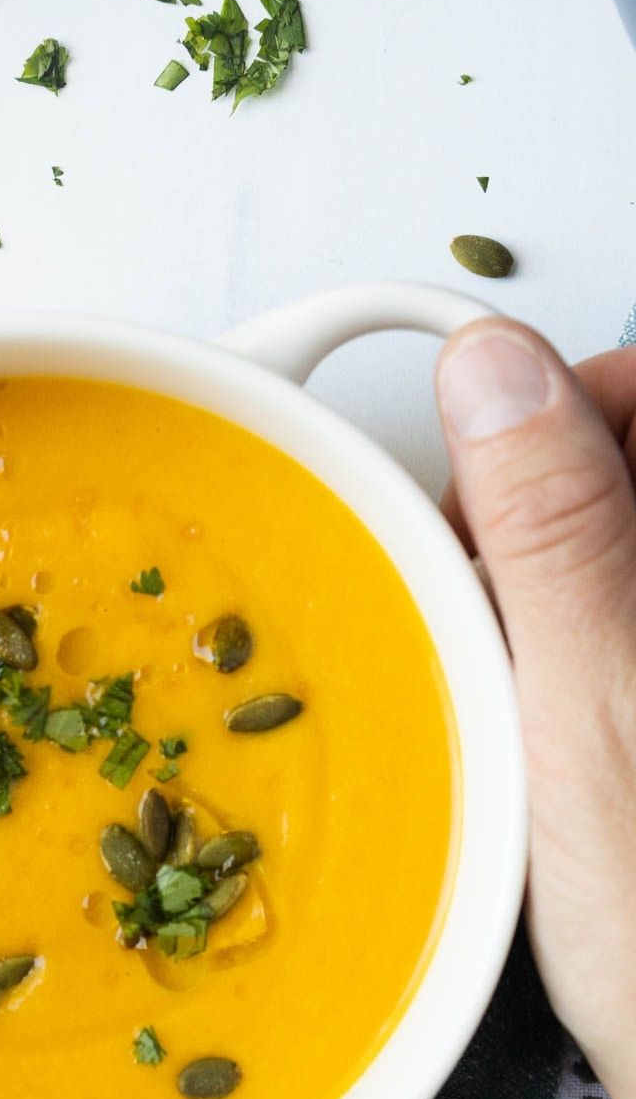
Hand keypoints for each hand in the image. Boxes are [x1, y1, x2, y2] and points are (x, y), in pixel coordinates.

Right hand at [435, 320, 635, 1098]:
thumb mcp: (599, 729)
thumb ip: (561, 535)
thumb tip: (498, 368)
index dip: (564, 408)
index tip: (480, 493)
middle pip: (633, 469)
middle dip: (541, 502)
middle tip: (479, 605)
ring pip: (612, 560)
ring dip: (543, 582)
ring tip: (497, 673)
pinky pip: (603, 638)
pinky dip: (559, 647)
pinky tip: (531, 716)